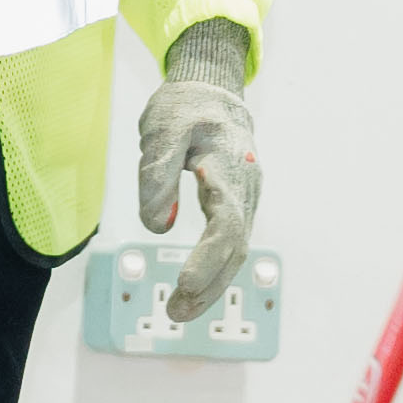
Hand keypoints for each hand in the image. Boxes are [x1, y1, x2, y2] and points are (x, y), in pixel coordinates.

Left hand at [132, 22, 260, 323]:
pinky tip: (195, 289)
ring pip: (236, 250)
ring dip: (212, 284)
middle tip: (175, 312)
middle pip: (235, 247)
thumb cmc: (183, 109)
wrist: (212, 90)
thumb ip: (157, 176)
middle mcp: (245, 188)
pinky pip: (231, 242)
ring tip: (179, 311)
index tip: (183, 284)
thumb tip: (158, 227)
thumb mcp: (161, 131)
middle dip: (208, 285)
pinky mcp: (238, 203)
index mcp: (229, 169)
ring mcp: (246, 197)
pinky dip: (215, 269)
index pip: (225, 225)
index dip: (207, 259)